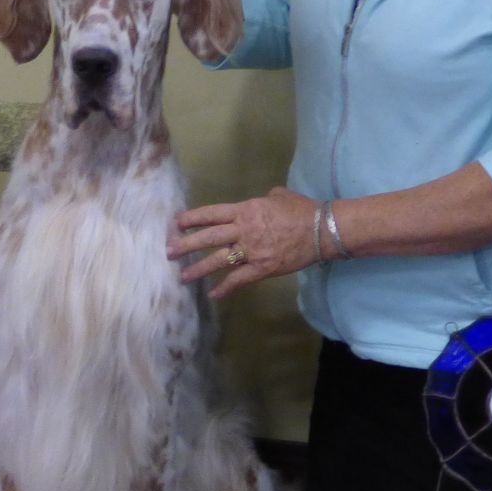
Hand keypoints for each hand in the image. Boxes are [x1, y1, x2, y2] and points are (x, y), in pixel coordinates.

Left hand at [167, 187, 318, 298]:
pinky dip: (226, 287)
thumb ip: (264, 199)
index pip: (212, 214)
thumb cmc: (302, 210)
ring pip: (218, 260)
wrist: (322, 230)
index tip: (177, 223)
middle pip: (209, 238)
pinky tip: (214, 294)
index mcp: (246, 210)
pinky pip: (239, 279)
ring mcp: (252, 250)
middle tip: (169, 252)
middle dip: (186, 245)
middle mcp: (244, 230)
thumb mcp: (279, 196)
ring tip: (182, 276)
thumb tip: (262, 201)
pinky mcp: (262, 268)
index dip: (193, 219)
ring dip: (198, 269)